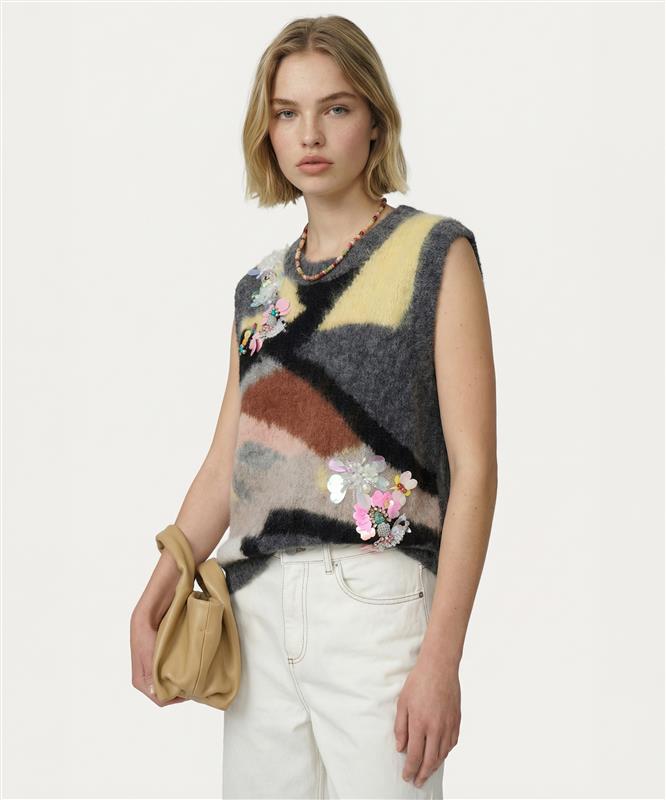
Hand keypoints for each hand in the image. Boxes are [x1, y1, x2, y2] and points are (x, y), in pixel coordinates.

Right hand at [130, 611, 188, 706]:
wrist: (148, 614)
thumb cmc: (145, 635)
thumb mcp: (148, 657)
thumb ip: (152, 676)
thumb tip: (159, 694)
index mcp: (141, 682)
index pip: (161, 700)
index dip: (176, 698)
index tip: (191, 691)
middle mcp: (148, 679)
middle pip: (167, 693)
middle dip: (181, 690)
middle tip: (196, 682)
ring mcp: (156, 670)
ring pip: (171, 682)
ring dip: (183, 679)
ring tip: (195, 673)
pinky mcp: (162, 661)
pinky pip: (173, 671)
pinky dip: (182, 670)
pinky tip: (191, 665)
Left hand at [394, 654, 460, 787]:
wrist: (439, 667)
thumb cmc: (418, 682)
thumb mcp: (402, 703)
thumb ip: (400, 727)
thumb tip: (400, 747)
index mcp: (419, 724)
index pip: (414, 755)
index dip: (410, 769)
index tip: (406, 776)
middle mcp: (436, 728)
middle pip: (430, 760)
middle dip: (422, 774)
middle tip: (417, 782)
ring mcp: (448, 725)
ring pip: (442, 754)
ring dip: (434, 766)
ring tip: (427, 772)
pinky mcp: (457, 721)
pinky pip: (451, 744)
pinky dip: (445, 753)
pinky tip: (440, 754)